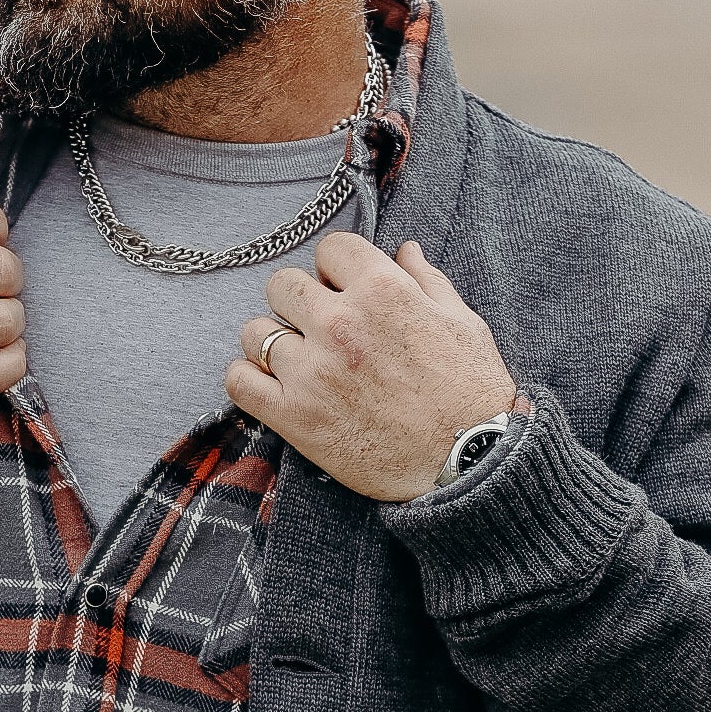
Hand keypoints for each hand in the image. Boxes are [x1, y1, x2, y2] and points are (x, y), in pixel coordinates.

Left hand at [226, 234, 516, 500]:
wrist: (469, 464)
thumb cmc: (472, 394)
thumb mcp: (462, 323)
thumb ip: (426, 280)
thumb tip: (404, 249)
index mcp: (383, 291)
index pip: (330, 248)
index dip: (336, 267)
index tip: (343, 287)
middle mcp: (340, 324)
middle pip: (282, 284)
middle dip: (300, 300)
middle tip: (319, 326)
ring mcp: (312, 370)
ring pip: (255, 332)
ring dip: (271, 341)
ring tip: (296, 359)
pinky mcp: (294, 416)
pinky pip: (238, 380)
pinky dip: (247, 379)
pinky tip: (269, 384)